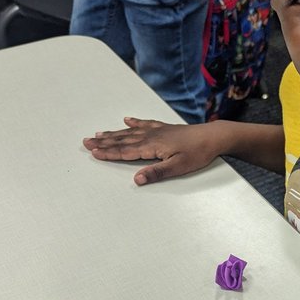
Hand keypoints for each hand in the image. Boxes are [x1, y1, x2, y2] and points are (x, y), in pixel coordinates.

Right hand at [83, 117, 221, 184]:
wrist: (213, 137)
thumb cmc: (197, 153)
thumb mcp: (178, 167)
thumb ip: (157, 173)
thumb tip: (137, 180)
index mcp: (152, 146)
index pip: (125, 151)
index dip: (108, 152)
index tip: (93, 152)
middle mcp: (151, 136)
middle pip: (123, 140)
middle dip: (104, 142)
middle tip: (86, 141)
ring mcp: (157, 130)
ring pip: (130, 132)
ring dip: (113, 133)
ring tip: (99, 133)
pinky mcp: (165, 128)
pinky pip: (145, 123)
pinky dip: (134, 122)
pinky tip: (127, 120)